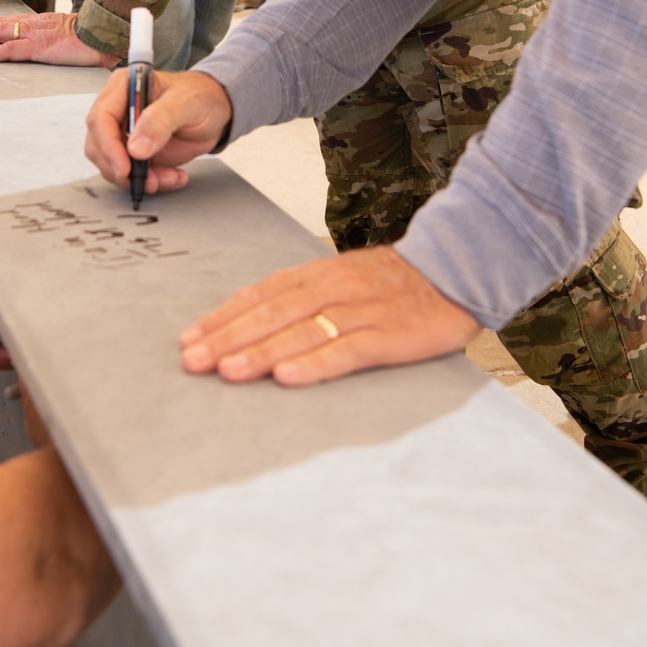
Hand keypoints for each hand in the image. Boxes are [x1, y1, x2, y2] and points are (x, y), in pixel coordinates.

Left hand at [0, 12, 118, 66]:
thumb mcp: (69, 34)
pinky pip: (9, 49)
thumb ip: (57, 38)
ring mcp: (36, 33)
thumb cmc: (91, 38)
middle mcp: (35, 23)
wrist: (104, 35)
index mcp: (42, 20)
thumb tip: (55, 47)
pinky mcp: (39, 47)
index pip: (10, 20)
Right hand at [84, 68, 231, 193]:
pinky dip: (149, 182)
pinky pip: (129, 174)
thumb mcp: (187, 103)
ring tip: (168, 178)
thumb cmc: (202, 96)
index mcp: (124, 87)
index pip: (101, 118)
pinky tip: (173, 177)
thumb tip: (136, 148)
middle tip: (149, 181)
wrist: (218, 110)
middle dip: (121, 168)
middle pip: (98, 145)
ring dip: (137, 179)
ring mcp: (124, 132)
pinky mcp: (134, 152)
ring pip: (111, 164)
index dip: (108, 146)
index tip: (125, 168)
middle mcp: (118, 109)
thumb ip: (161, 120)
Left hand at [179, 247, 479, 386]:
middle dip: (228, 337)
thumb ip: (300, 295)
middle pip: (272, 312)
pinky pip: (348, 350)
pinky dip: (315, 363)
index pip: (261, 293)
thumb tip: (249, 312)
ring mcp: (362, 310)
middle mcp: (334, 287)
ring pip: (302, 331)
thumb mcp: (341, 279)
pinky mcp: (390, 335)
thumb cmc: (393, 283)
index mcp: (318, 273)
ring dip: (261, 352)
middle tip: (192, 360)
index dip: (223, 316)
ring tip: (227, 371)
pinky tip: (288, 376)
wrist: (457, 270)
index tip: (189, 338)